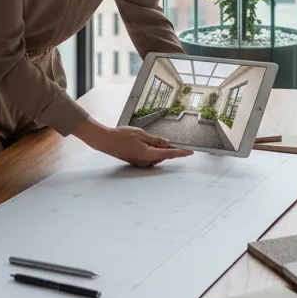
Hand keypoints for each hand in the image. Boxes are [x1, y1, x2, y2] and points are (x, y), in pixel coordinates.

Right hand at [77, 121, 192, 167]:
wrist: (106, 141)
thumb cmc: (121, 136)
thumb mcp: (141, 134)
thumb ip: (156, 140)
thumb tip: (167, 143)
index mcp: (148, 154)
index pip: (169, 154)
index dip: (181, 153)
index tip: (190, 152)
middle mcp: (146, 161)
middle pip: (163, 155)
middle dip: (169, 148)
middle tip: (172, 140)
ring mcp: (141, 163)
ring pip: (157, 156)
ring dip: (160, 149)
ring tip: (153, 139)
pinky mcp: (137, 162)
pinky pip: (150, 157)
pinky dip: (153, 151)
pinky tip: (148, 143)